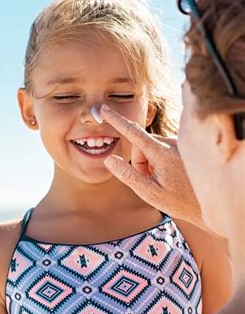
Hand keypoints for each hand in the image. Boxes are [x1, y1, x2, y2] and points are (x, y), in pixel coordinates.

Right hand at [100, 104, 203, 227]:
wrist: (209, 204)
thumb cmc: (179, 202)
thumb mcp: (149, 193)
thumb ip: (128, 175)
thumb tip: (109, 159)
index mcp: (162, 153)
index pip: (133, 132)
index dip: (116, 120)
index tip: (104, 109)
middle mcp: (172, 143)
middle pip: (140, 146)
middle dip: (139, 162)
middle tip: (150, 182)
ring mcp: (178, 144)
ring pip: (149, 148)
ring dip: (149, 163)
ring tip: (162, 180)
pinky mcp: (182, 147)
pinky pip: (161, 149)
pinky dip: (159, 161)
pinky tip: (170, 175)